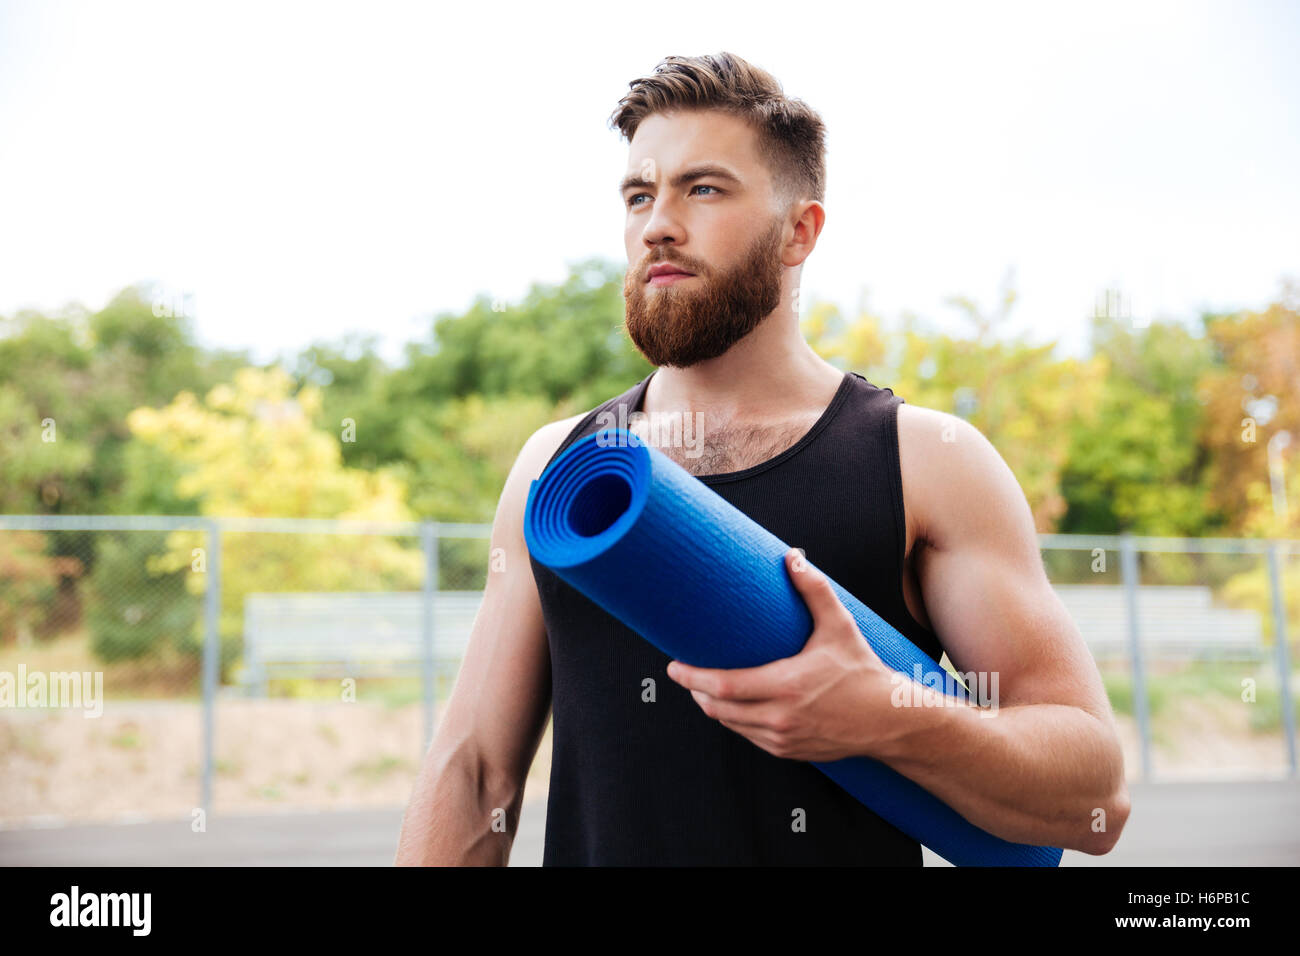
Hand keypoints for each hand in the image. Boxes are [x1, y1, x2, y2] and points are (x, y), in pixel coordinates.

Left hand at [666, 548, 897, 761]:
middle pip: (718, 708)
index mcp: (787, 685)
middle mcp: (781, 717)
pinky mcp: (788, 751)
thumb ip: (814, 589)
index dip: (692, 677)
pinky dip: (734, 721)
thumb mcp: (840, 626)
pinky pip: (748, 736)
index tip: (673, 666)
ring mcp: (783, 738)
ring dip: (712, 706)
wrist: (888, 720)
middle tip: (683, 673)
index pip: (724, 685)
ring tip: (703, 686)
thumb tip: (792, 555)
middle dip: (696, 691)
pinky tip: (732, 705)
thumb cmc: (861, 670)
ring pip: (730, 724)